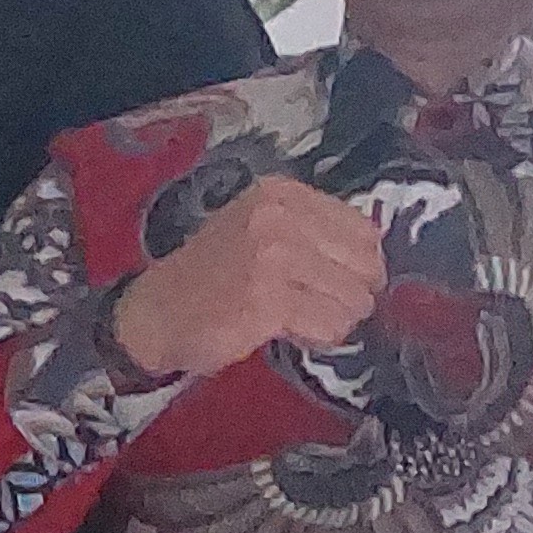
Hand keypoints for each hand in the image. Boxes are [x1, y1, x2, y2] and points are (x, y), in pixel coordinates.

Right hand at [113, 173, 393, 380]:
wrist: (154, 314)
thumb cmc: (214, 276)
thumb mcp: (261, 230)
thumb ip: (314, 231)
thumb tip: (378, 258)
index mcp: (281, 195)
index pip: (365, 230)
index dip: (360, 264)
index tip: (331, 280)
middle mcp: (277, 218)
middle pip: (366, 265)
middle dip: (351, 294)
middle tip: (315, 304)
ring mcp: (272, 258)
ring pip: (354, 299)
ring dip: (334, 319)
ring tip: (296, 317)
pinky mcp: (268, 300)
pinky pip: (330, 326)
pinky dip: (319, 338)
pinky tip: (288, 331)